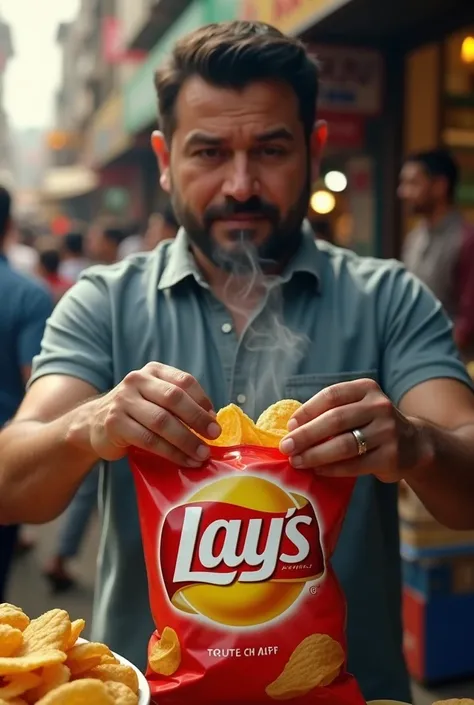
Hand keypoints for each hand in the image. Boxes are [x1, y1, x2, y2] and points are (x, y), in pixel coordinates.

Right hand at [89, 362, 219, 465]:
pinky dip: (171, 452)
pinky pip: (149, 440)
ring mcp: (123, 401)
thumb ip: (179, 404)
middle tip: (214, 436)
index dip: (202, 400)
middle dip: (197, 419)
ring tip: (201, 454)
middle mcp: (137, 380)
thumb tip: (211, 420)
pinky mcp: (115, 423)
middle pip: (174, 398)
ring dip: (186, 440)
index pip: (184, 380)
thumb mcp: (155, 398)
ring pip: (162, 421)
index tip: (214, 419)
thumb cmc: (135, 412)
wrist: (94, 423)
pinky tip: (184, 460)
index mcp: (153, 371)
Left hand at [279, 378, 428, 481]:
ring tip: (297, 461)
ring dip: (316, 454)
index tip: (290, 426)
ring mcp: (388, 431)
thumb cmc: (371, 425)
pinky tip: (318, 470)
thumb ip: (331, 412)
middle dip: (306, 435)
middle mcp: (379, 406)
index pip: (332, 395)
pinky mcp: (392, 456)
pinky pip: (356, 464)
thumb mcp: (357, 408)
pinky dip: (333, 468)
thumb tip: (292, 428)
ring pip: (344, 444)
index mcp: (366, 389)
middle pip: (335, 420)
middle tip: (286, 447)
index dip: (307, 410)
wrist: (414, 443)